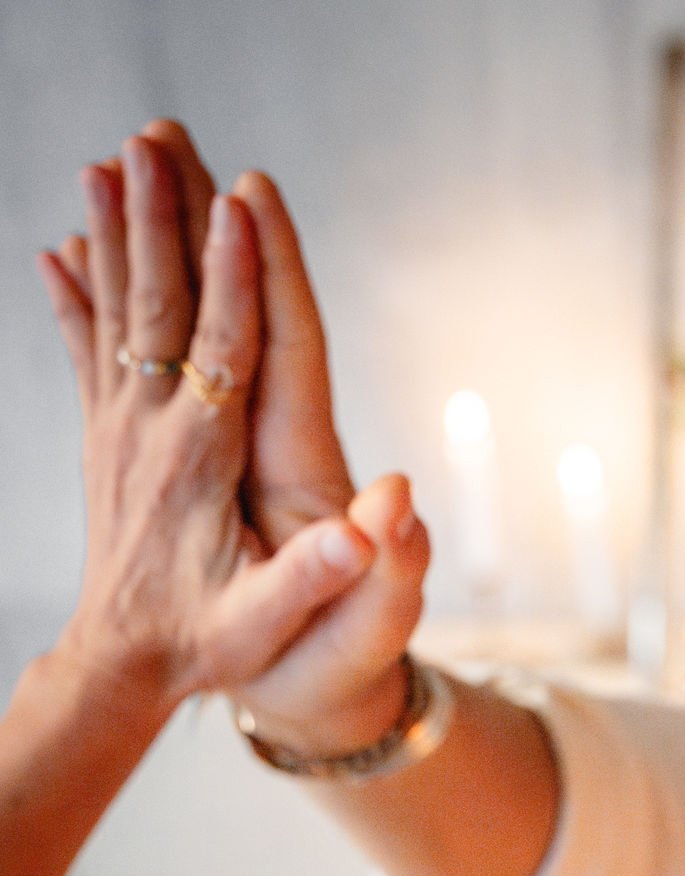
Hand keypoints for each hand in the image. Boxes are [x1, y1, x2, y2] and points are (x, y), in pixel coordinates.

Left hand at [34, 140, 376, 719]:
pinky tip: (58, 251)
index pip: (222, 346)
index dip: (234, 276)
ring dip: (112, 232)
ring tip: (107, 161)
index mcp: (200, 458)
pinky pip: (87, 350)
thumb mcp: (271, 621)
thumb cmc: (210, 642)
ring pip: (114, 309)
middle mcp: (151, 428)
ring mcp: (120, 429)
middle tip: (157, 141)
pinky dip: (73, 295)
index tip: (238, 205)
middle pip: (156, 303)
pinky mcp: (106, 439)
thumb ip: (316, 576)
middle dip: (158, 218)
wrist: (123, 665)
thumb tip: (366, 532)